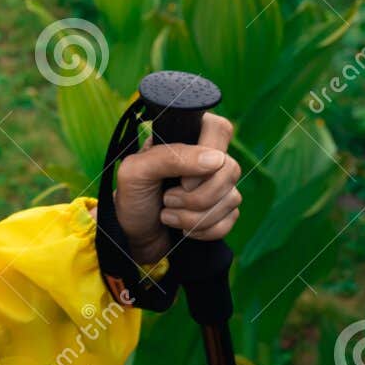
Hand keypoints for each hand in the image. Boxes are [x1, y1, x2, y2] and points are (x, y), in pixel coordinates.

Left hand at [112, 112, 241, 265]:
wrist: (134, 235)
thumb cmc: (132, 197)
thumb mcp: (136, 172)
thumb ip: (169, 157)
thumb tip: (215, 159)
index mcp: (184, 139)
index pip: (219, 129)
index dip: (207, 157)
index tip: (182, 180)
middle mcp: (206, 159)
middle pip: (231, 168)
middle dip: (197, 196)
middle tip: (167, 200)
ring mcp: (218, 185)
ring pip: (232, 198)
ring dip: (194, 217)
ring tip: (167, 216)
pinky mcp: (224, 210)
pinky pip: (232, 219)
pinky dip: (205, 230)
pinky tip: (183, 229)